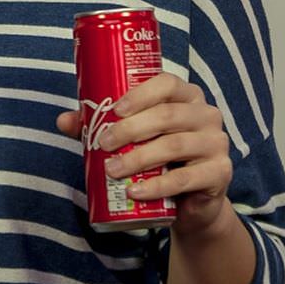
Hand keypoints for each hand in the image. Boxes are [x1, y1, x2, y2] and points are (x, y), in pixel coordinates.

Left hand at [57, 72, 232, 235]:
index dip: (140, 94)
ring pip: (174, 145)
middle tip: (103, 143)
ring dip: (138, 158)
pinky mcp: (221, 174)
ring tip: (112, 170)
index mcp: (185, 95)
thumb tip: (63, 120)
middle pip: (167, 115)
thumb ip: (99, 124)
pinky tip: (135, 191)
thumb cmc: (157, 156)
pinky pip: (186, 178)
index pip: (167, 83)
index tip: (114, 109)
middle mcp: (206, 114)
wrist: (189, 200)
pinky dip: (157, 186)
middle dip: (130, 129)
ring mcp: (217, 143)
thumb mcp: (130, 136)